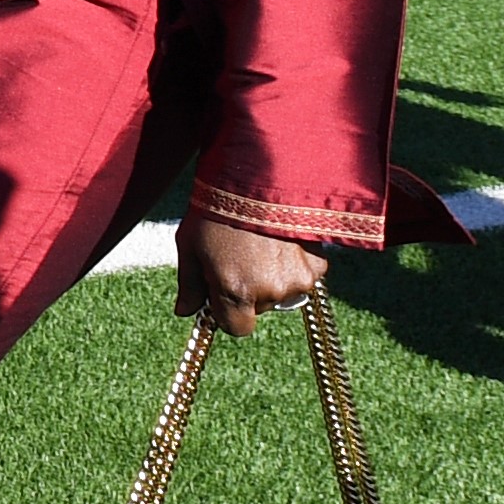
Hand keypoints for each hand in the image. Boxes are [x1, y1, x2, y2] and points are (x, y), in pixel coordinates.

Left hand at [174, 214, 328, 336]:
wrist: (257, 175)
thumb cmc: (215, 210)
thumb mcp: (190, 247)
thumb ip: (190, 284)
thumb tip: (185, 311)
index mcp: (236, 292)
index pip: (237, 328)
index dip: (227, 314)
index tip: (221, 294)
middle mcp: (271, 291)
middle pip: (259, 308)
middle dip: (248, 292)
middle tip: (238, 258)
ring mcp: (299, 278)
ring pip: (282, 293)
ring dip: (272, 279)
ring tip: (259, 246)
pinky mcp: (319, 263)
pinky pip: (304, 276)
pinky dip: (293, 266)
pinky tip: (279, 242)